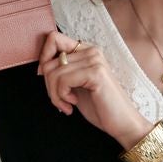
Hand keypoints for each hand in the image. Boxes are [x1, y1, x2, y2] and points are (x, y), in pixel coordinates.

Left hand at [37, 31, 152, 149]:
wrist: (122, 123)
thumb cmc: (100, 106)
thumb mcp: (76, 85)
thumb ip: (62, 71)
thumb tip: (40, 66)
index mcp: (86, 50)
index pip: (53, 38)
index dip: (43, 58)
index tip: (48, 79)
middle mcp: (91, 51)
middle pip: (48, 60)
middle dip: (48, 85)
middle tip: (60, 100)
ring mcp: (94, 60)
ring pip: (52, 72)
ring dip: (55, 95)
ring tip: (67, 104)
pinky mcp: (95, 72)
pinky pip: (62, 80)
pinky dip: (62, 97)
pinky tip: (73, 104)